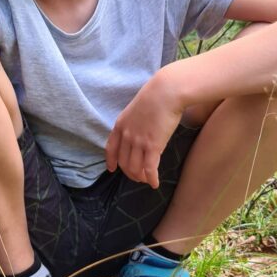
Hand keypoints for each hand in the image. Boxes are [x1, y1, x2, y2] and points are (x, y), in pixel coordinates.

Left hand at [105, 73, 183, 187]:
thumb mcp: (136, 109)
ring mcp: (139, 142)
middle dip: (130, 172)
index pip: (111, 148)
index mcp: (120, 126)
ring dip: (140, 177)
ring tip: (146, 179)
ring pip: (135, 168)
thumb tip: (139, 132)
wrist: (165, 92)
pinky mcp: (153, 146)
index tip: (112, 169)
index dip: (111, 161)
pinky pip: (150, 168)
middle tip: (137, 176)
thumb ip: (134, 123)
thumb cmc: (155, 96)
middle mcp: (127, 136)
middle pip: (124, 162)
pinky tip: (155, 184)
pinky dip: (151, 178)